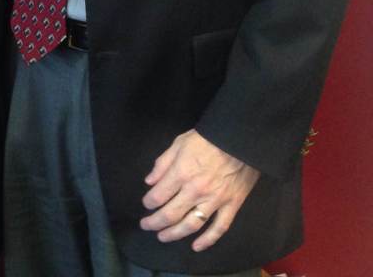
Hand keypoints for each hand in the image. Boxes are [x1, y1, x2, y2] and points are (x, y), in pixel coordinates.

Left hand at [140, 129, 259, 251]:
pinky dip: (208, 240)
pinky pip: (219, 227)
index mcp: (181, 173)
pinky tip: (196, 246)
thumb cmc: (206, 139)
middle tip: (146, 225)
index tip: (146, 203)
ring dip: (174, 234)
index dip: (148, 202)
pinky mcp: (232, 205)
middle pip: (171, 214)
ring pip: (191, 225)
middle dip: (154, 222)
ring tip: (162, 237)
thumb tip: (149, 181)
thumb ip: (162, 163)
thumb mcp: (178, 143)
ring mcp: (215, 200)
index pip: (158, 196)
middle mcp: (195, 191)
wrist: (240, 140)